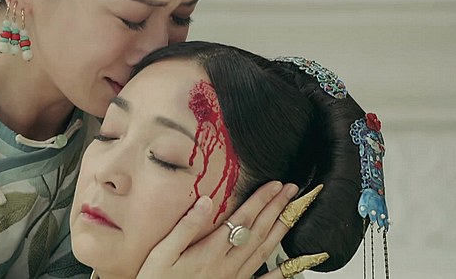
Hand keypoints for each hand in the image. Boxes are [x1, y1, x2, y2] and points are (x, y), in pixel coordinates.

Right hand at [136, 181, 298, 278]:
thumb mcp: (162, 253)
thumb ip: (185, 228)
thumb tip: (206, 201)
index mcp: (210, 252)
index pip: (242, 220)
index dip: (260, 200)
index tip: (273, 185)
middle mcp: (226, 265)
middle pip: (257, 232)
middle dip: (275, 208)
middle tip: (290, 190)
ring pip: (263, 252)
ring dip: (279, 230)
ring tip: (292, 213)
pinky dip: (279, 271)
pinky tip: (290, 263)